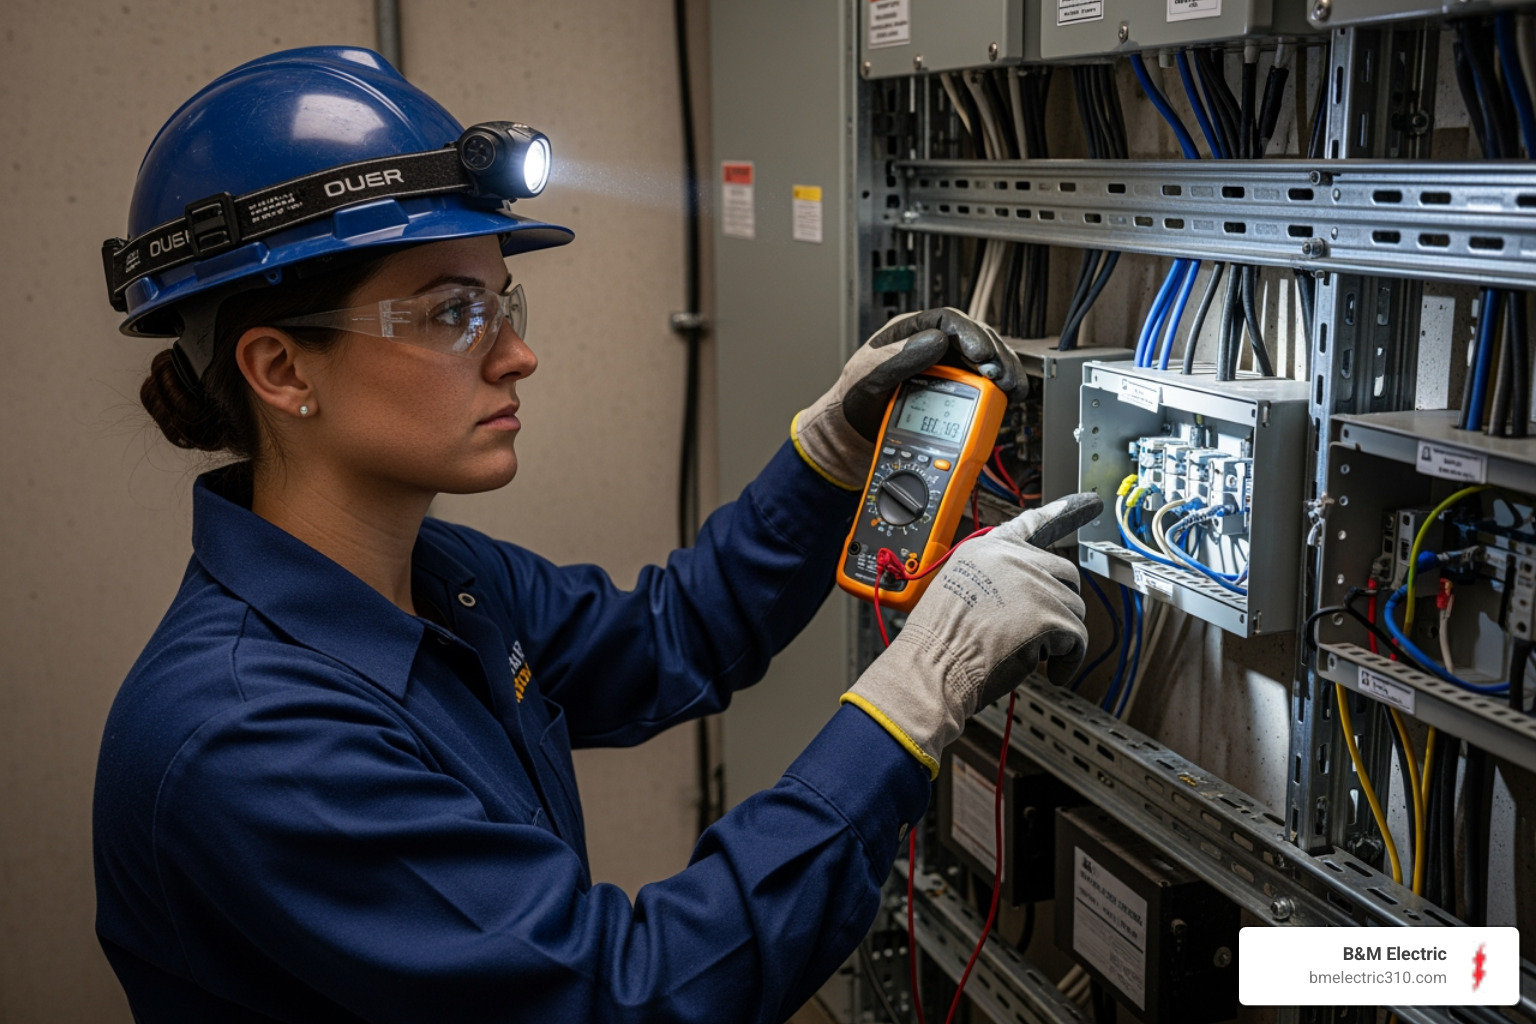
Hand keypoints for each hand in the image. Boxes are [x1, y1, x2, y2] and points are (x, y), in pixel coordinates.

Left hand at [791, 308, 1025, 488]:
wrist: (852, 433)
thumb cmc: (854, 399)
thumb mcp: (868, 376)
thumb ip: (898, 358)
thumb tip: (934, 340)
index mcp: (909, 332)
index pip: (948, 321)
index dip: (970, 334)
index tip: (981, 354)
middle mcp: (931, 346)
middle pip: (975, 339)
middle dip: (995, 355)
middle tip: (1002, 375)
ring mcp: (945, 368)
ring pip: (984, 360)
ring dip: (1003, 371)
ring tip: (1011, 387)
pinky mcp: (954, 390)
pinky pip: (982, 384)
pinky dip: (999, 390)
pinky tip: (1007, 397)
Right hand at [841, 492, 1101, 776]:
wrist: (933, 665)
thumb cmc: (937, 642)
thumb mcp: (954, 590)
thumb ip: (989, 581)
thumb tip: (1020, 596)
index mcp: (985, 550)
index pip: (1029, 524)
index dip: (1062, 512)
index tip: (1086, 502)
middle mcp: (1013, 559)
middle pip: (1063, 572)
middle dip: (1060, 602)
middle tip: (1044, 629)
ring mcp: (1034, 585)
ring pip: (1073, 609)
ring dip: (1059, 636)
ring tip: (1030, 652)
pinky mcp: (1051, 615)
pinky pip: (1078, 639)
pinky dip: (1069, 660)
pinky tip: (1052, 671)